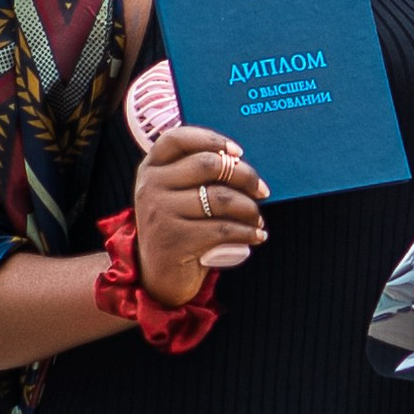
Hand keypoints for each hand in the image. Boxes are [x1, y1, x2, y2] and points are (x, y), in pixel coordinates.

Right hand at [133, 125, 268, 307]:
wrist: (159, 275)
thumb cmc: (179, 228)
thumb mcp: (176, 196)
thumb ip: (195, 174)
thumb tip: (240, 161)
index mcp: (151, 168)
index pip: (178, 138)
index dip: (212, 139)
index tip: (238, 153)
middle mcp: (151, 186)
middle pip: (209, 165)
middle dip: (244, 175)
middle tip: (262, 190)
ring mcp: (160, 212)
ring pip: (221, 198)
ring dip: (250, 208)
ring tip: (258, 218)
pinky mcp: (174, 239)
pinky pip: (223, 229)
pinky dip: (248, 232)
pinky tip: (257, 235)